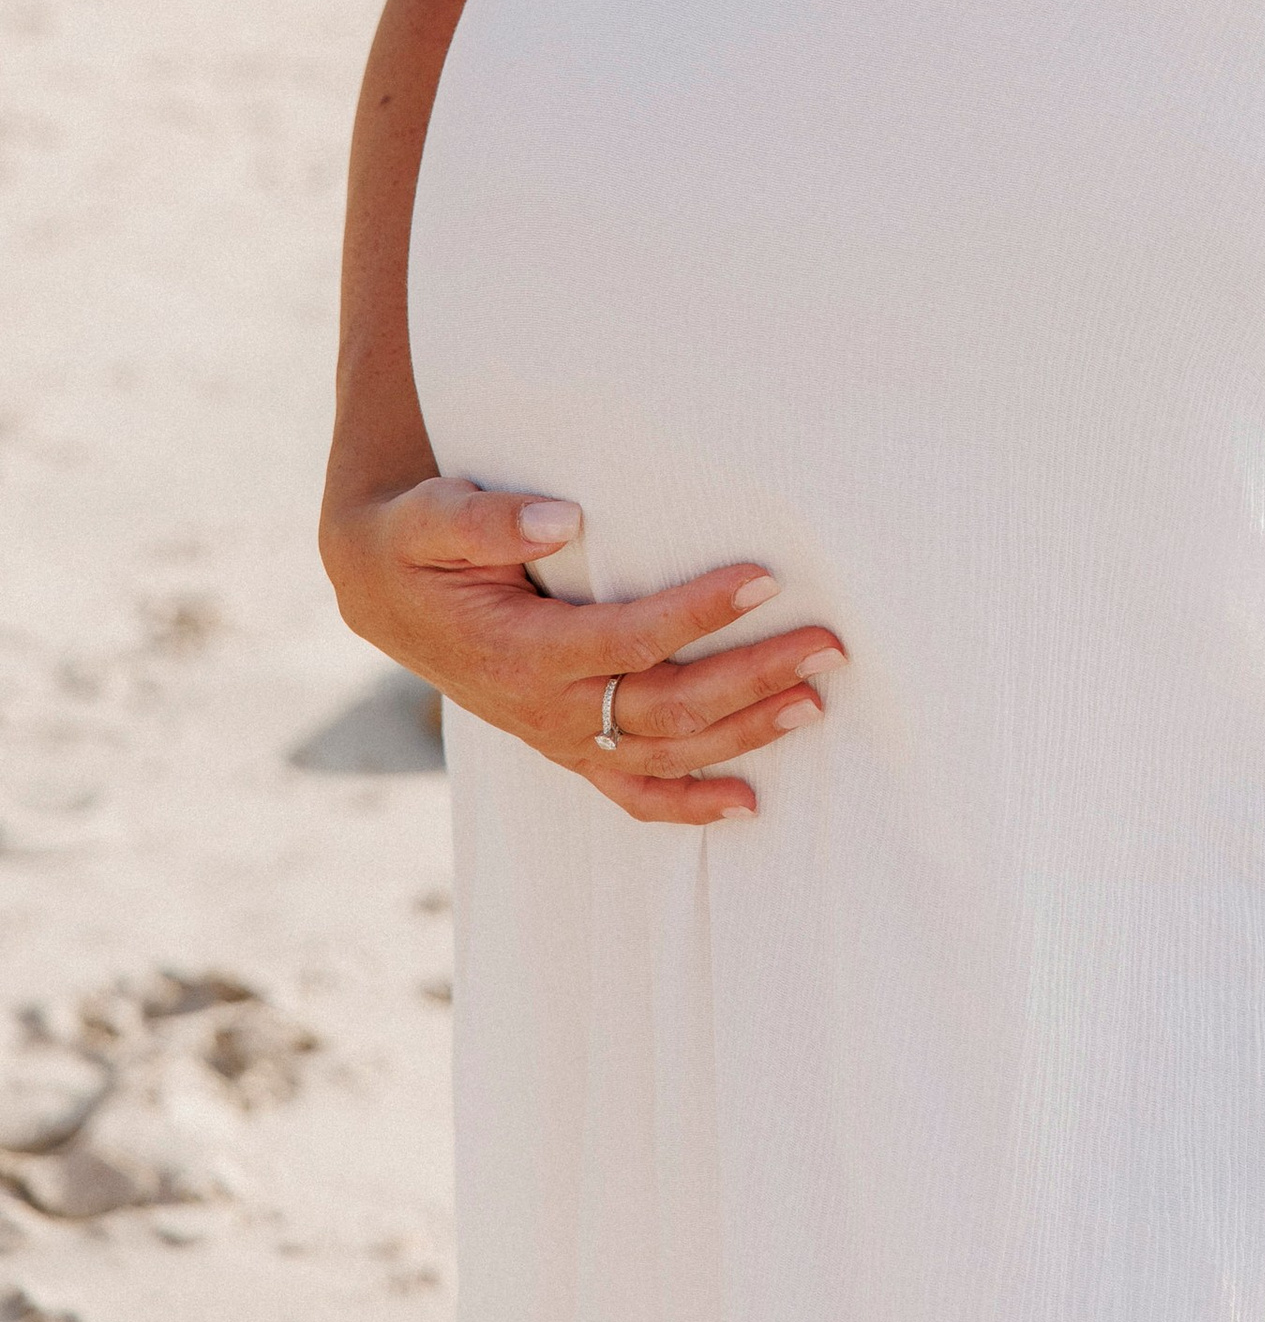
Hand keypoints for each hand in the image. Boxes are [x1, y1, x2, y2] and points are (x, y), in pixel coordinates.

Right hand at [324, 476, 842, 823]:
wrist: (381, 588)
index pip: (629, 639)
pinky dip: (687, 805)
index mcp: (520, 651)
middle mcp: (545, 707)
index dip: (698, 611)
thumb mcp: (430, 518)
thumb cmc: (415, 543)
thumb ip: (488, 519)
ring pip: (663, 753)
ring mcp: (557, 734)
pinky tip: (747, 804)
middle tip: (827, 645)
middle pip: (666, 706)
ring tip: (815, 703)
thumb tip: (566, 517)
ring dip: (743, 734)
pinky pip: (630, 790)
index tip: (766, 575)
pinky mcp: (564, 741)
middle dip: (752, 677)